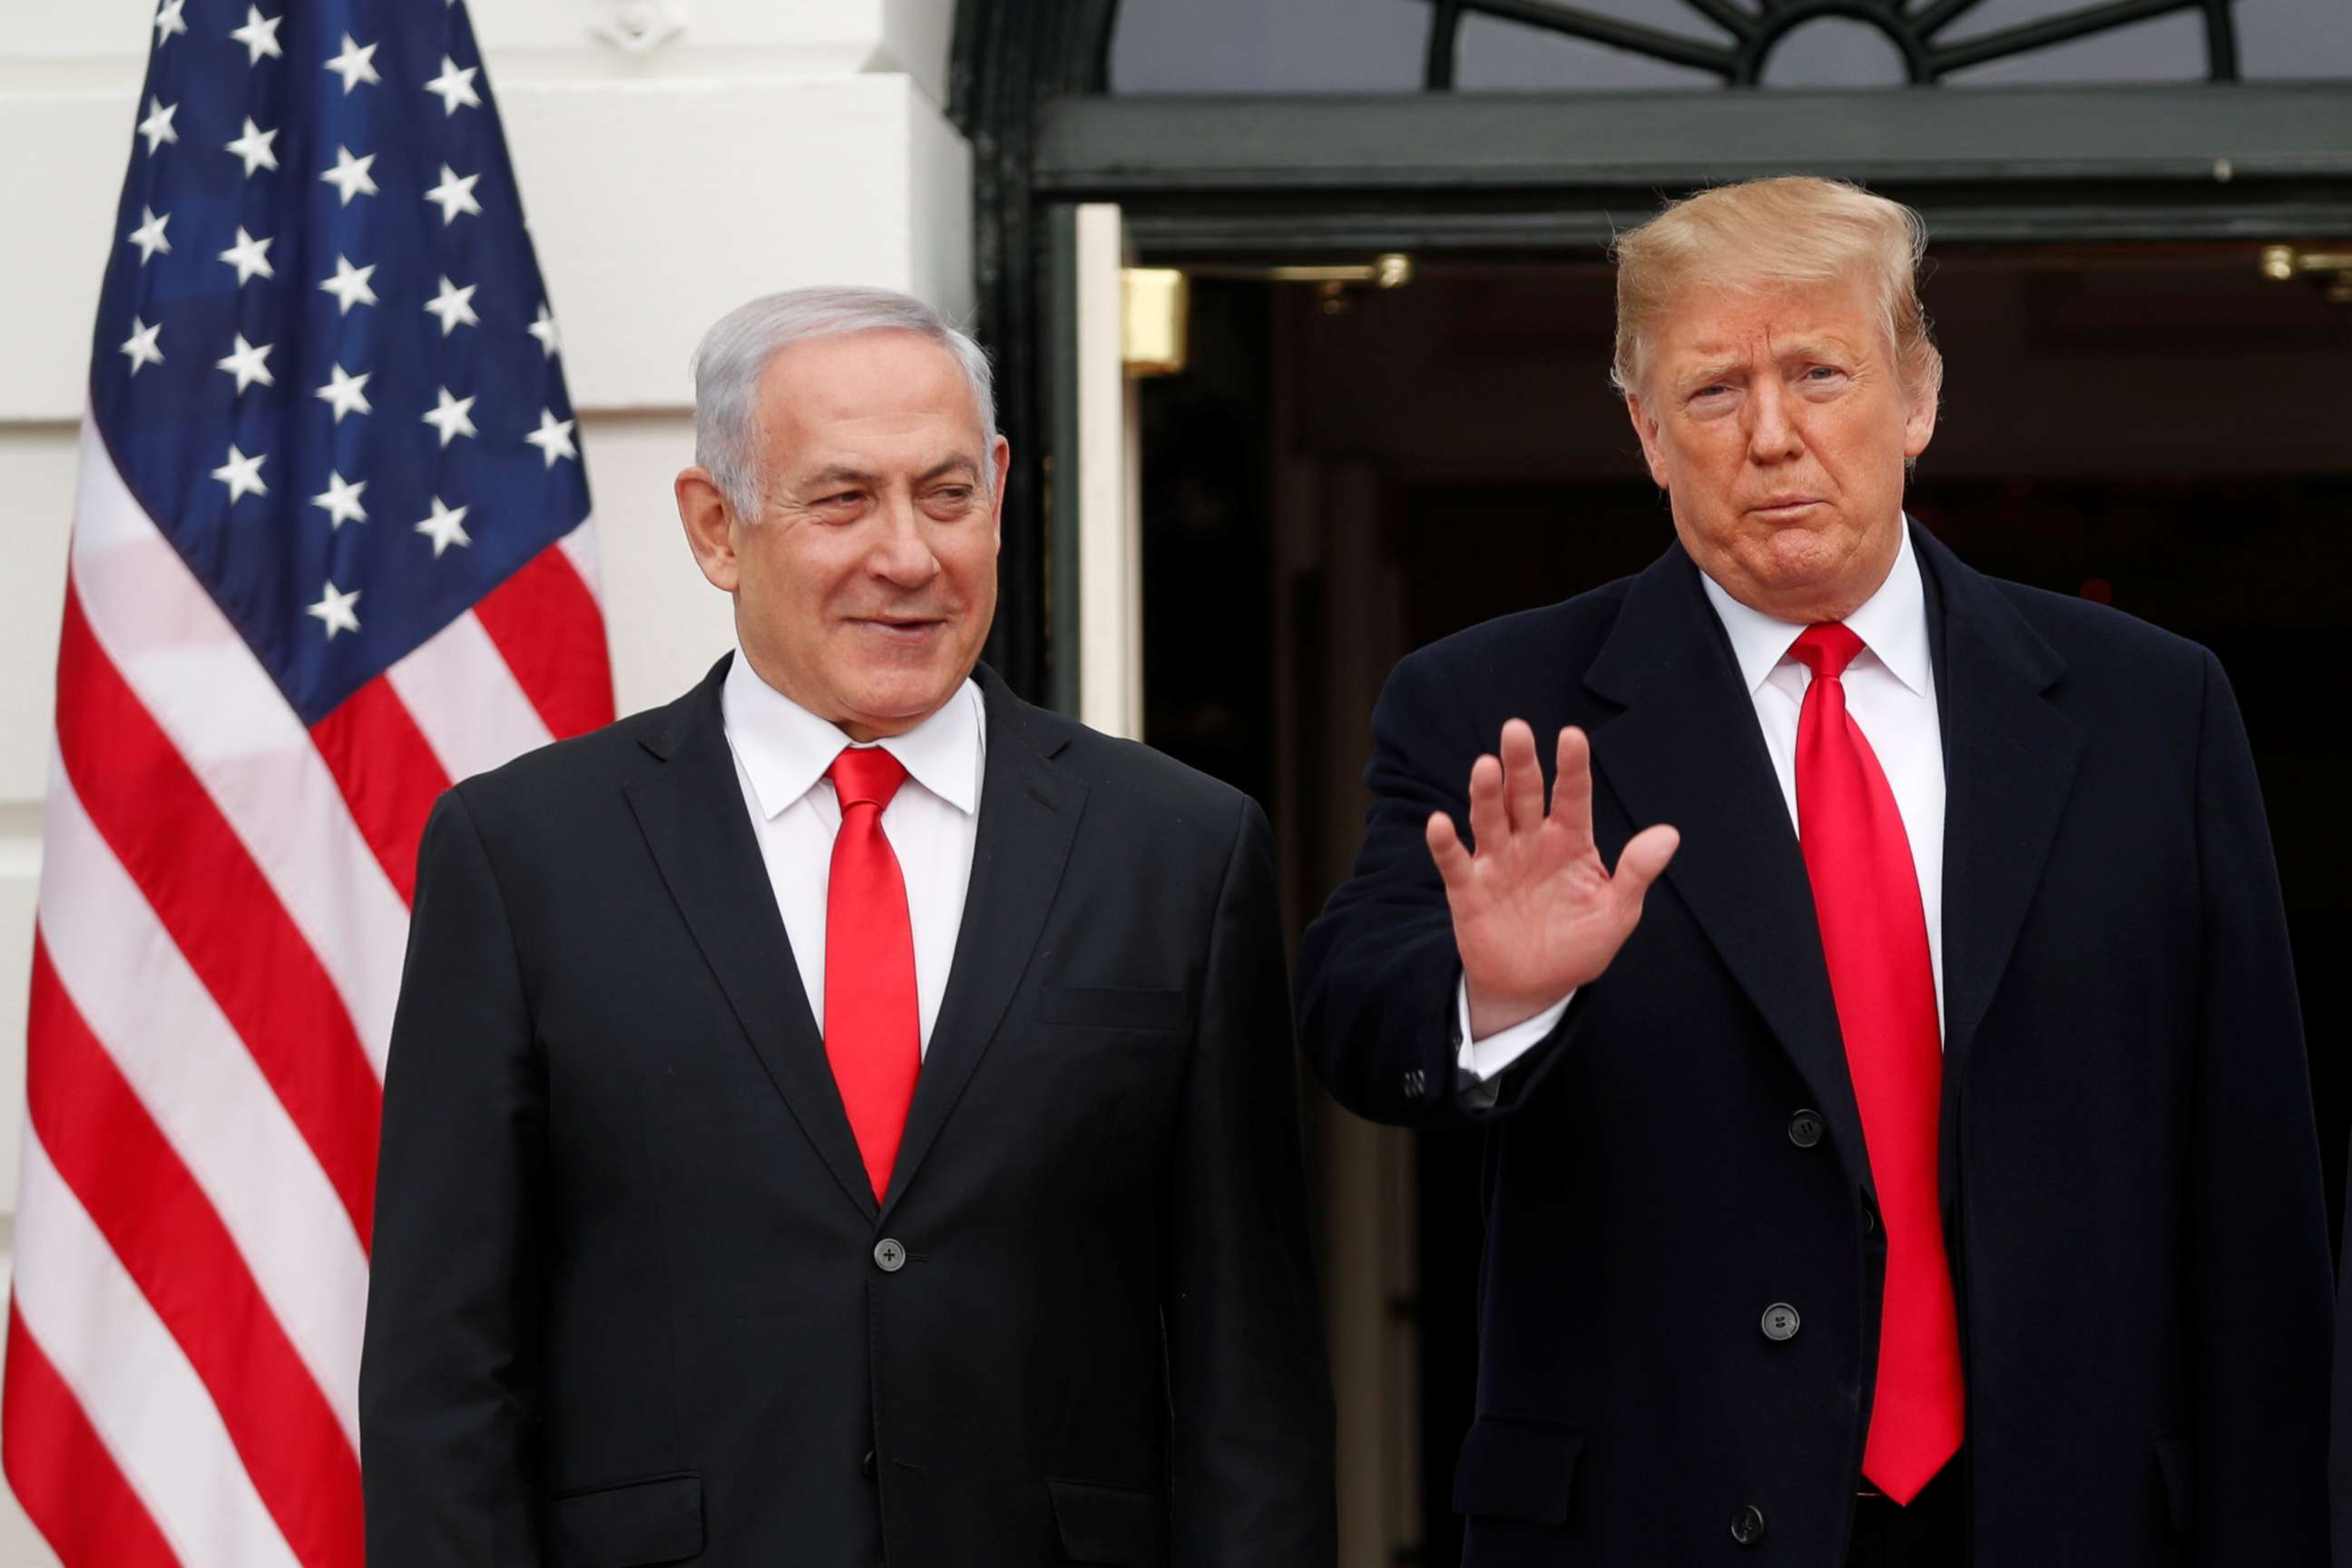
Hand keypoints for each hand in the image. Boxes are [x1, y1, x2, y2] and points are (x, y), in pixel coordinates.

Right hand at [1426, 720, 1679, 1038]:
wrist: (1535, 987)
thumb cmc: (1578, 944)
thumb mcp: (1616, 913)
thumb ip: (1637, 872)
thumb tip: (1669, 834)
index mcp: (1569, 841)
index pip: (1572, 795)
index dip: (1572, 767)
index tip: (1572, 736)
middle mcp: (1530, 842)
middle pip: (1524, 795)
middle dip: (1520, 764)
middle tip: (1516, 730)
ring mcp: (1497, 862)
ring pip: (1489, 819)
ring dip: (1485, 794)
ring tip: (1485, 767)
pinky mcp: (1468, 890)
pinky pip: (1454, 862)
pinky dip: (1445, 843)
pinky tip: (1440, 824)